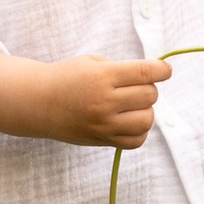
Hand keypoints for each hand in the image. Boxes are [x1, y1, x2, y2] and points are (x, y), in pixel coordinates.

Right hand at [0, 49, 168, 145]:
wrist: (38, 103)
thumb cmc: (67, 77)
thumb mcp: (92, 62)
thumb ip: (122, 68)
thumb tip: (153, 76)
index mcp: (103, 76)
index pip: (146, 73)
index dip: (162, 70)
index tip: (164, 70)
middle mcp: (105, 101)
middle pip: (150, 95)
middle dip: (148, 88)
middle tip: (134, 86)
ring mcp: (104, 123)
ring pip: (147, 119)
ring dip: (145, 110)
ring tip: (132, 105)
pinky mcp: (102, 139)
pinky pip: (136, 140)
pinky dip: (139, 131)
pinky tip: (128, 121)